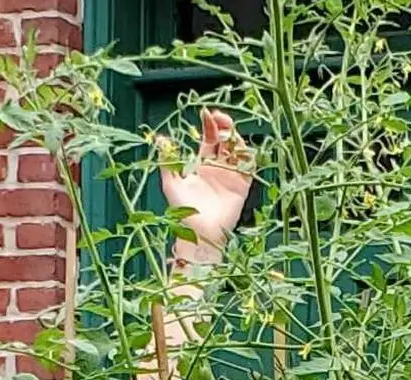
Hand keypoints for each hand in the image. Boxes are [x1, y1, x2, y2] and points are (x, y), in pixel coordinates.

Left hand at [160, 108, 253, 257]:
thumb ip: (168, 161)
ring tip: (228, 133)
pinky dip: (248, 156)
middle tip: (219, 118)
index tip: (206, 113)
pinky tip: (241, 148)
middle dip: (224, 125)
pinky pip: (249, 167)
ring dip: (235, 138)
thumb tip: (161, 138)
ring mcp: (231, 175)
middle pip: (225, 139)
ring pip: (238, 149)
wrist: (199, 234)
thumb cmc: (183, 212)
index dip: (209, 124)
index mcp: (201, 163)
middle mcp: (218, 167)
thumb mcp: (171, 183)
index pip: (209, 137)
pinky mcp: (242, 186)